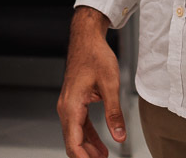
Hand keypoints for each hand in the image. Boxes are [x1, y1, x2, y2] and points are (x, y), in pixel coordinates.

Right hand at [58, 7, 126, 157]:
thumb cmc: (95, 56)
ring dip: (88, 149)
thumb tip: (119, 137)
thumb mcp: (110, 85)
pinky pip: (79, 126)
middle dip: (86, 157)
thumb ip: (114, 113)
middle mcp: (66, 107)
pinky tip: (100, 146)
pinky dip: (88, 138)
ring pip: (75, 136)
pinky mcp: (74, 102)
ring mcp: (68, 105)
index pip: (74, 143)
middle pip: (72, 142)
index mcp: (71, 106)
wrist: (86, 38)